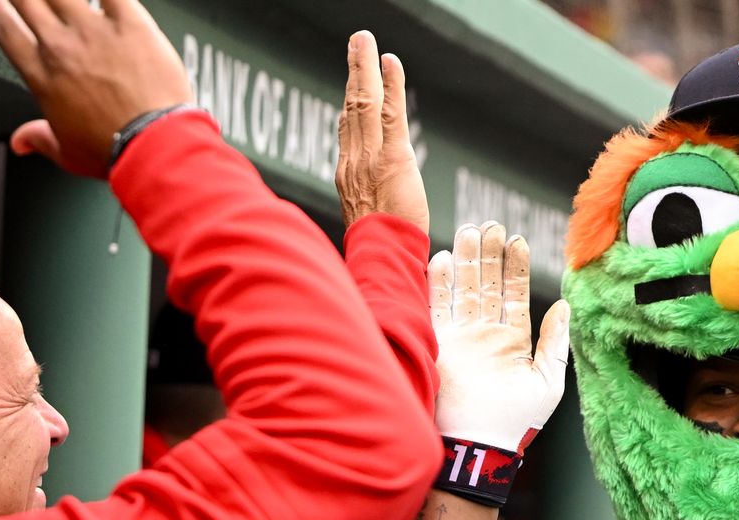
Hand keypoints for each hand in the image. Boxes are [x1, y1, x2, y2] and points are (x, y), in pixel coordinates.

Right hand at [0, 0, 193, 177]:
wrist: (152, 144)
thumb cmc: (113, 151)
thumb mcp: (67, 153)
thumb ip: (39, 139)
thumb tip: (22, 142)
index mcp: (42, 76)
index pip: (5, 28)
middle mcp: (62, 47)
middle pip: (27, 0)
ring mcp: (94, 31)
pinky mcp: (130, 23)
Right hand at [335, 30, 427, 232]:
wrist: (382, 260)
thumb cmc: (379, 249)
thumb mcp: (365, 221)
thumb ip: (365, 199)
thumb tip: (367, 195)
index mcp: (346, 177)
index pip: (346, 131)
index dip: (348, 103)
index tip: (352, 83)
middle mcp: (353, 162)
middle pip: (350, 108)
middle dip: (353, 72)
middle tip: (357, 43)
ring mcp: (371, 158)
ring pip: (364, 103)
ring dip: (365, 67)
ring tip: (365, 40)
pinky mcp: (393, 158)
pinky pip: (389, 113)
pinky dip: (390, 85)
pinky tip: (389, 62)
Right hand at [431, 222, 567, 449]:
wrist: (478, 441)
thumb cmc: (516, 419)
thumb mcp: (548, 379)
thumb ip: (556, 341)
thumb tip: (565, 306)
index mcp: (512, 341)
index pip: (513, 295)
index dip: (516, 268)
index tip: (518, 240)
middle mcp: (484, 335)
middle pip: (487, 285)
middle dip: (490, 255)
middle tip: (493, 225)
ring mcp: (460, 337)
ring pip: (463, 289)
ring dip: (467, 260)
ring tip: (472, 230)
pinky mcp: (438, 342)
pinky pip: (436, 305)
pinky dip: (439, 282)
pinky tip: (446, 258)